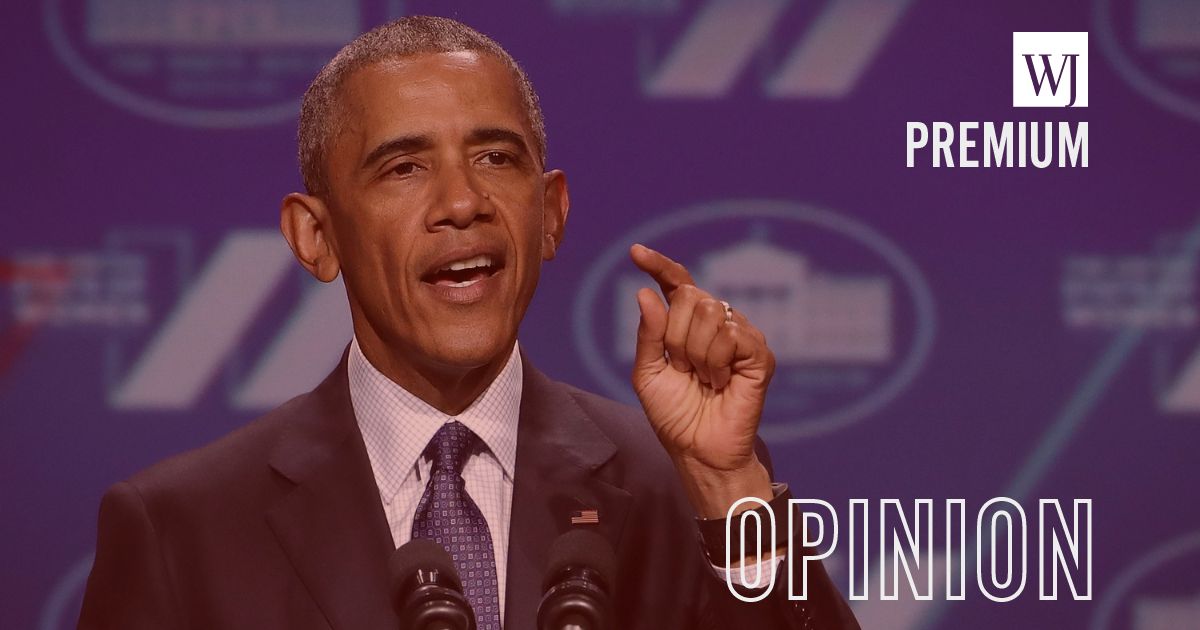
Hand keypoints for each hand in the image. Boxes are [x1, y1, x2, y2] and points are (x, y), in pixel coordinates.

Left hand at [629, 244, 776, 516]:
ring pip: (710, 313)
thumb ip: (649, 334)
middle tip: (683, 368)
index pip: (677, 283)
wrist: (698, 450)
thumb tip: (646, 292)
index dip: (658, 265)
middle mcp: (716, 323)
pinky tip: (721, 383)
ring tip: (704, 380)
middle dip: (676, 336)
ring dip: (695, 353)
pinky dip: (717, 362)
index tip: (635, 252)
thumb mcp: (648, 373)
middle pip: (691, 295)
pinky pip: (730, 335)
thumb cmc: (674, 415)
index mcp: (688, 325)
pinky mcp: (759, 354)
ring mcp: (740, 335)